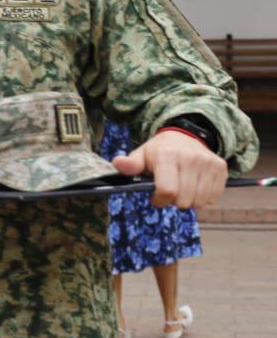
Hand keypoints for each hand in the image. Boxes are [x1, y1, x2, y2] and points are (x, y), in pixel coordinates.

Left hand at [111, 129, 227, 207]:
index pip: (167, 191)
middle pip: (184, 200)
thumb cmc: (160, 150)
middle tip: (169, 190)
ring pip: (200, 201)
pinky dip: (203, 197)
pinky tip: (195, 185)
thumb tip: (117, 163)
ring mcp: (208, 163)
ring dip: (189, 200)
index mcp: (168, 155)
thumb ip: (131, 164)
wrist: (186, 136)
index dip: (159, 200)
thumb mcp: (142, 155)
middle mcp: (191, 157)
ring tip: (182, 187)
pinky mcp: (221, 168)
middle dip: (174, 201)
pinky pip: (213, 197)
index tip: (155, 197)